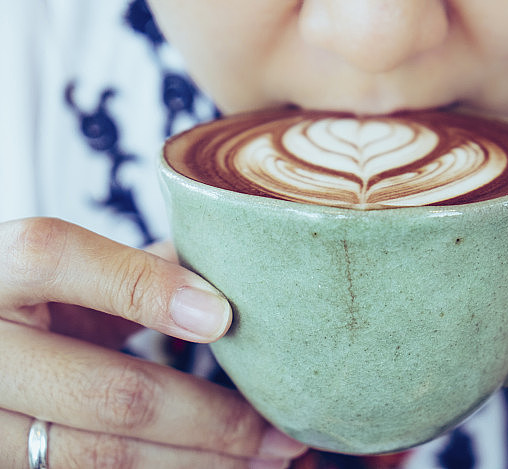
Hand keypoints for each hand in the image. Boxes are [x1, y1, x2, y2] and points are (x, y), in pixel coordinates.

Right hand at [0, 217, 306, 467]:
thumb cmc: (24, 307)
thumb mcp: (61, 276)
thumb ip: (131, 268)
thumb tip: (231, 270)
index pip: (55, 259)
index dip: (144, 287)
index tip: (223, 317)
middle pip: (107, 389)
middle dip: (210, 417)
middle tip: (280, 427)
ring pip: (100, 456)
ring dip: (199, 462)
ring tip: (269, 458)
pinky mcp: (7, 461)